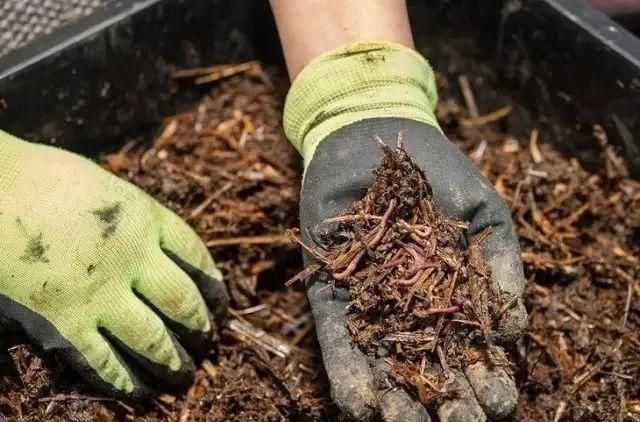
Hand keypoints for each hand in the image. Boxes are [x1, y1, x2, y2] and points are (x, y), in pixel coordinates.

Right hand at [0, 131, 228, 397]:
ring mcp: (101, 292)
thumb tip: (156, 248)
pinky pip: (101, 360)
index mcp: (146, 218)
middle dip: (200, 326)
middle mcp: (134, 257)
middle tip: (208, 341)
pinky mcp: (64, 321)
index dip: (213, 283)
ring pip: (152, 338)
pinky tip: (135, 390)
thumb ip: (136, 219)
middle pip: (182, 301)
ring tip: (183, 373)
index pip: (196, 256)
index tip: (220, 301)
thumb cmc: (42, 178)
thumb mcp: (107, 188)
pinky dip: (121, 379)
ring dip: (171, 360)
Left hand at [283, 42, 525, 420]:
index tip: (499, 400)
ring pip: (384, 365)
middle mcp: (412, 311)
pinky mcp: (330, 294)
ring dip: (396, 401)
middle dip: (448, 401)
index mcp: (455, 297)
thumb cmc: (439, 174)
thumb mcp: (485, 214)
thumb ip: (502, 265)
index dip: (488, 378)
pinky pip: (338, 340)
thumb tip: (516, 331)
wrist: (375, 137)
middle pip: (430, 367)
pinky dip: (348, 372)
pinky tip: (360, 405)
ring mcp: (370, 305)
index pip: (474, 350)